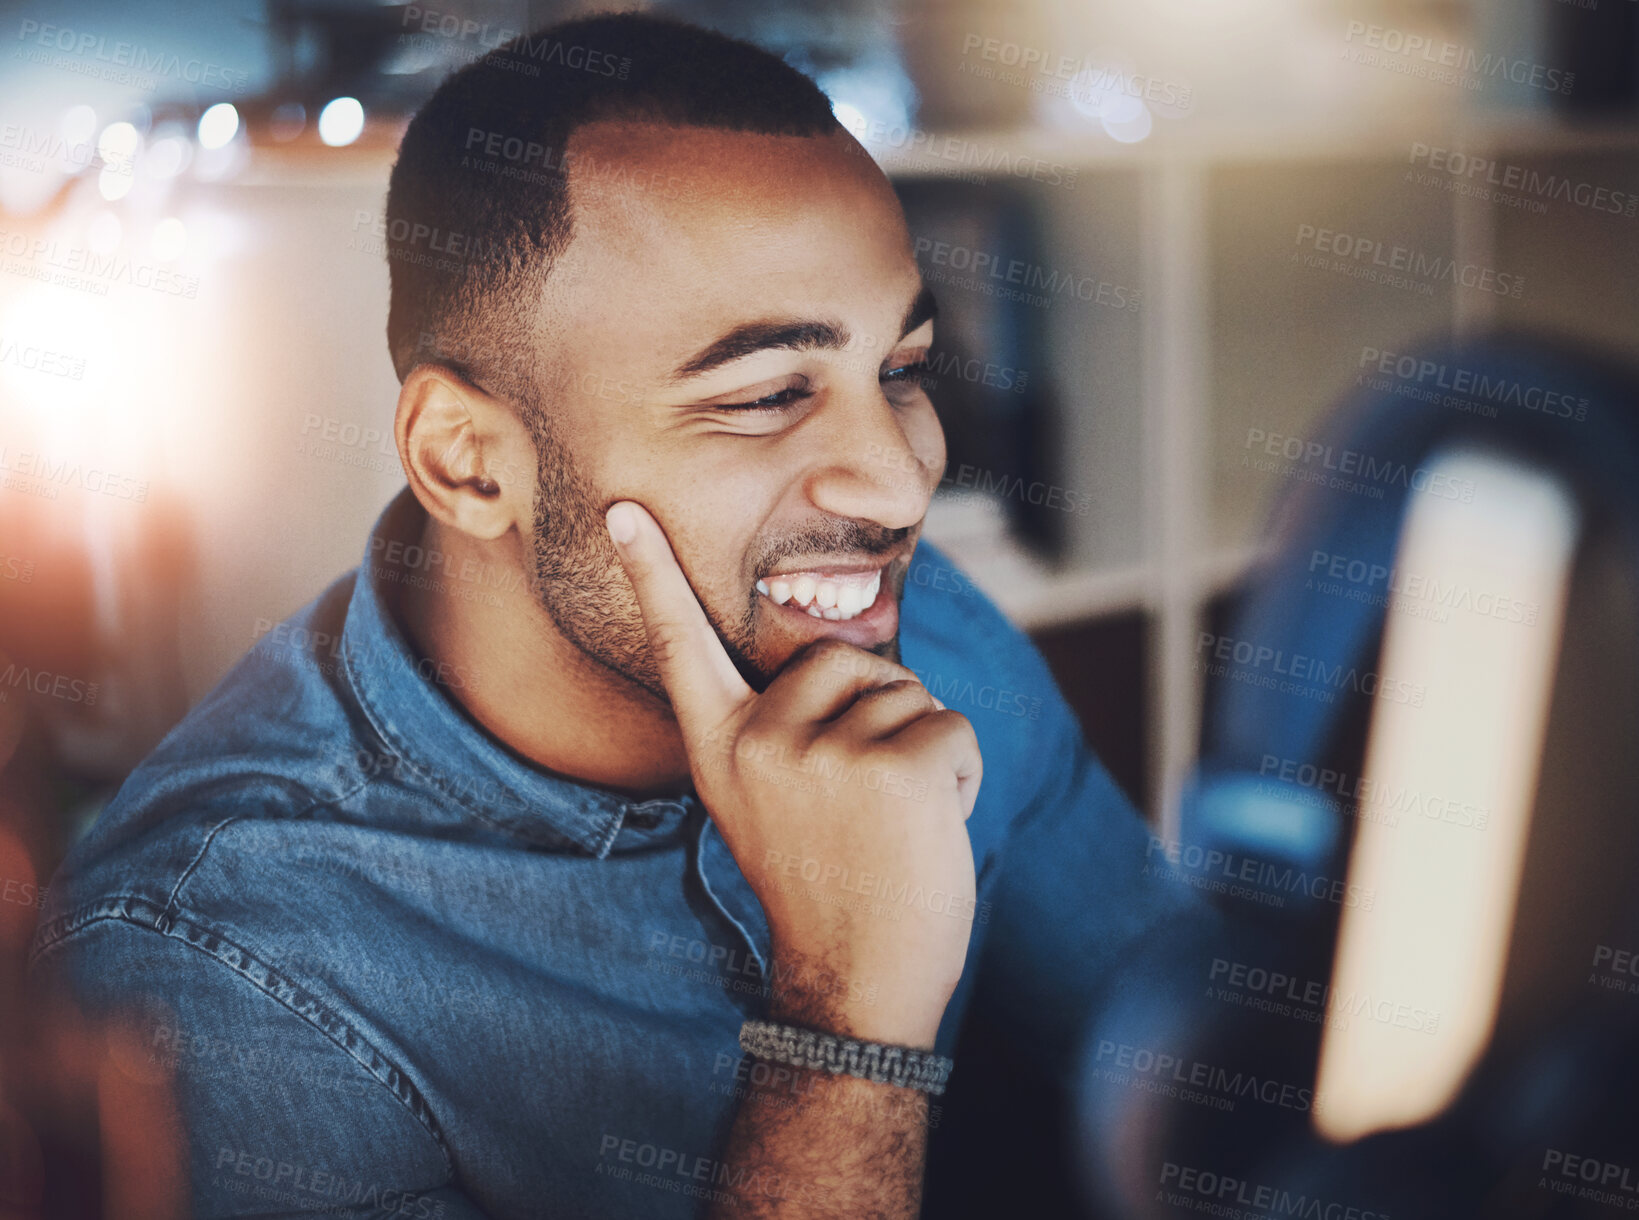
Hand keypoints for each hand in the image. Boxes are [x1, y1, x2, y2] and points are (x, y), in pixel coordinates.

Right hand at [606, 501, 980, 1046]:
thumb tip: (841, 667)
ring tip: (894, 827)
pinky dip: (960, 775)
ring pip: (907, 695)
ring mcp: (822, 750)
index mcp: (722, 748)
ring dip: (922, 750)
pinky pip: (952, 728)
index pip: (684, 649)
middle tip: (865, 806)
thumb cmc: (828, 891)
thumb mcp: (775, 804)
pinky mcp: (890, 763)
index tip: (624, 510)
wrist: (857, 983)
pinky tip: (927, 831)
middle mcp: (760, 741)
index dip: (653, 576)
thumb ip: (788, 735)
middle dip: (879, 713)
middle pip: (845, 661)